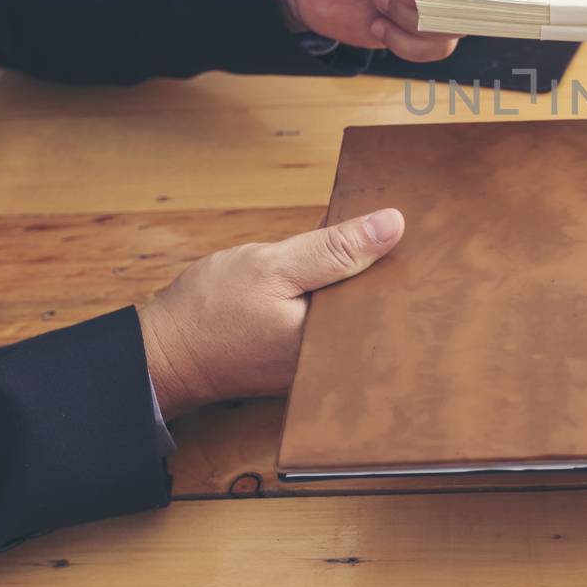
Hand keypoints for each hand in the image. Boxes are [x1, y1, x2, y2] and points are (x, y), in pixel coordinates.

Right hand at [137, 209, 404, 418]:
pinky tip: (343, 263)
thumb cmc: (210, 313)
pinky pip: (339, 317)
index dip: (411, 263)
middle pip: (384, 307)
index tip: (424, 231)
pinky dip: (343, 291)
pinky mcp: (308, 355)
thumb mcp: (274, 267)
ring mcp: (324, 362)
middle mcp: (339, 361)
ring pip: (361, 310)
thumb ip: (335, 249)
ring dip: (367, 277)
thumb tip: (394, 225)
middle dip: (392, 269)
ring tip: (380, 238)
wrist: (163, 354)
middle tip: (404, 226)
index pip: (395, 301)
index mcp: (339, 345)